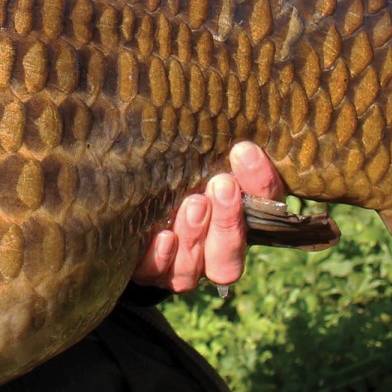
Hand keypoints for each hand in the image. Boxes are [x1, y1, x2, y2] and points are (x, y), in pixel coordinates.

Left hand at [132, 141, 286, 293]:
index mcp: (239, 219)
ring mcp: (183, 268)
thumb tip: (217, 117)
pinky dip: (163, 258)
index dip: (259, 182)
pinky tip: (164, 237)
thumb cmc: (172, 170)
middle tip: (221, 185)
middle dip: (229, 218)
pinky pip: (159, 274)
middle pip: (232, 251)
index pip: (264, 204)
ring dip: (196, 236)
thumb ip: (211, 150)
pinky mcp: (151, 274)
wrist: (127, 212)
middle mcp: (214, 251)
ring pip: (197, 268)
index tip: (244, 151)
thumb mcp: (193, 158)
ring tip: (193, 204)